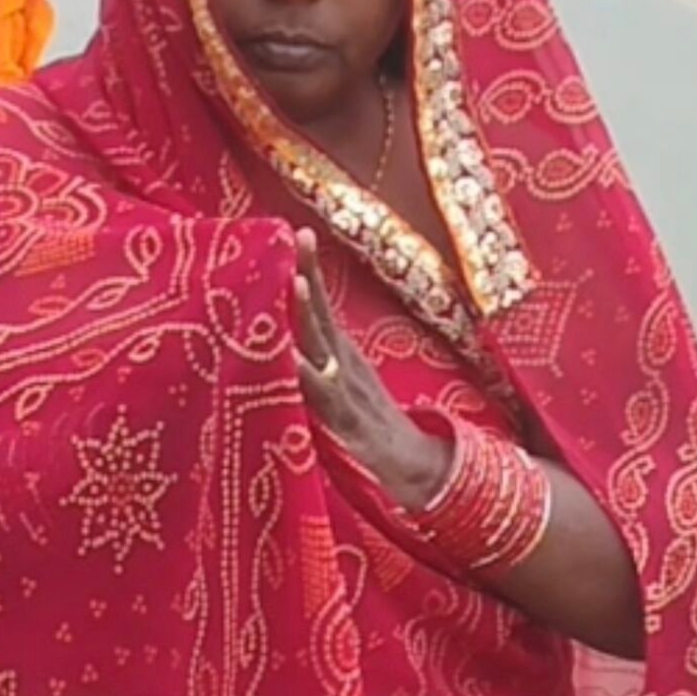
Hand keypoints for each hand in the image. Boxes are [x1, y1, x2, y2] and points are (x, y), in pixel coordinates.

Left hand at [292, 229, 448, 511]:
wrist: (409, 465)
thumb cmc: (365, 421)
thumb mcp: (343, 379)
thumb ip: (321, 355)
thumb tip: (292, 326)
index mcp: (341, 353)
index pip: (322, 304)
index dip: (310, 269)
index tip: (296, 230)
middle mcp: (344, 364)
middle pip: (322, 314)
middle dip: (309, 275)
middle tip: (297, 236)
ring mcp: (346, 390)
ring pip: (323, 347)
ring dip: (308, 314)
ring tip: (291, 281)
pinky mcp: (346, 420)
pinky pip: (323, 396)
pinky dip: (307, 376)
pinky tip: (287, 360)